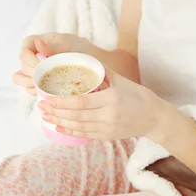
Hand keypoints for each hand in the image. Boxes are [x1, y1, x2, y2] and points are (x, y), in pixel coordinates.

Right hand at [12, 33, 95, 95]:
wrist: (93, 64)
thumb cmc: (81, 50)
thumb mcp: (69, 43)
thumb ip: (52, 45)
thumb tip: (37, 42)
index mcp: (38, 43)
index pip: (24, 51)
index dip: (30, 61)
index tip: (42, 67)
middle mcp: (32, 56)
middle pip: (22, 67)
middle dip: (32, 75)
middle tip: (47, 79)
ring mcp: (34, 70)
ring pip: (20, 79)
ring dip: (30, 85)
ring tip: (45, 87)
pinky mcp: (38, 82)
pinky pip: (29, 89)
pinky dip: (36, 92)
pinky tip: (47, 92)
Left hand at [38, 69, 168, 140]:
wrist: (154, 118)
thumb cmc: (138, 95)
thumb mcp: (121, 80)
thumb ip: (101, 71)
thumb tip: (81, 59)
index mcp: (111, 99)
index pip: (80, 102)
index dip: (62, 102)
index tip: (47, 98)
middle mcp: (108, 116)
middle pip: (76, 116)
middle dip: (56, 112)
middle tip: (40, 107)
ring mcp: (108, 128)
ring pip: (79, 127)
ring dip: (60, 122)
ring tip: (45, 116)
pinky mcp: (107, 136)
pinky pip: (85, 135)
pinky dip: (70, 131)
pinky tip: (59, 126)